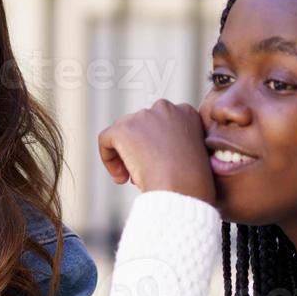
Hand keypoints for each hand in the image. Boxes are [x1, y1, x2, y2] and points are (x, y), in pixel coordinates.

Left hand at [97, 99, 215, 204]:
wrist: (183, 186)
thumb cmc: (191, 181)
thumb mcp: (190, 156)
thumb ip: (175, 145)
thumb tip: (150, 152)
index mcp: (186, 114)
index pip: (161, 124)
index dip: (155, 146)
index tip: (158, 165)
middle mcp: (166, 109)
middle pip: (141, 126)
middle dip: (139, 149)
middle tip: (143, 172)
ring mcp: (144, 116)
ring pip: (123, 132)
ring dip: (125, 154)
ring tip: (130, 177)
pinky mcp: (124, 128)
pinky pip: (106, 139)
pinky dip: (108, 158)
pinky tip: (120, 176)